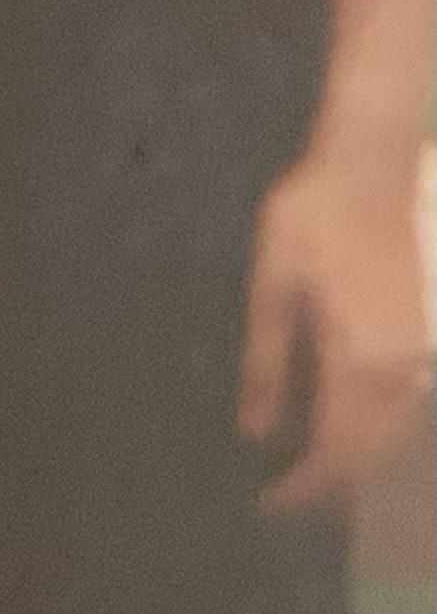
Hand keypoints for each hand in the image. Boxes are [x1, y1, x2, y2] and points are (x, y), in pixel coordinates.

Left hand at [240, 136, 434, 513]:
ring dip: (351, 459)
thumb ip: (266, 361)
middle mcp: (399, 373)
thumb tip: (254, 430)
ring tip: (304, 473)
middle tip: (280, 496)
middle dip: (328, 483)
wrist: (369, 169)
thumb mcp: (271, 285)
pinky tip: (339, 425)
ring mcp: (417, 358)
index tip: (267, 505)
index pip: (336, 450)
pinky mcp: (420, 340)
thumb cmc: (309, 218)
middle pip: (369, 453)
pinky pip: (398, 408)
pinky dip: (370, 430)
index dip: (305, 487)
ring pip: (389, 435)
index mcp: (359, 362)